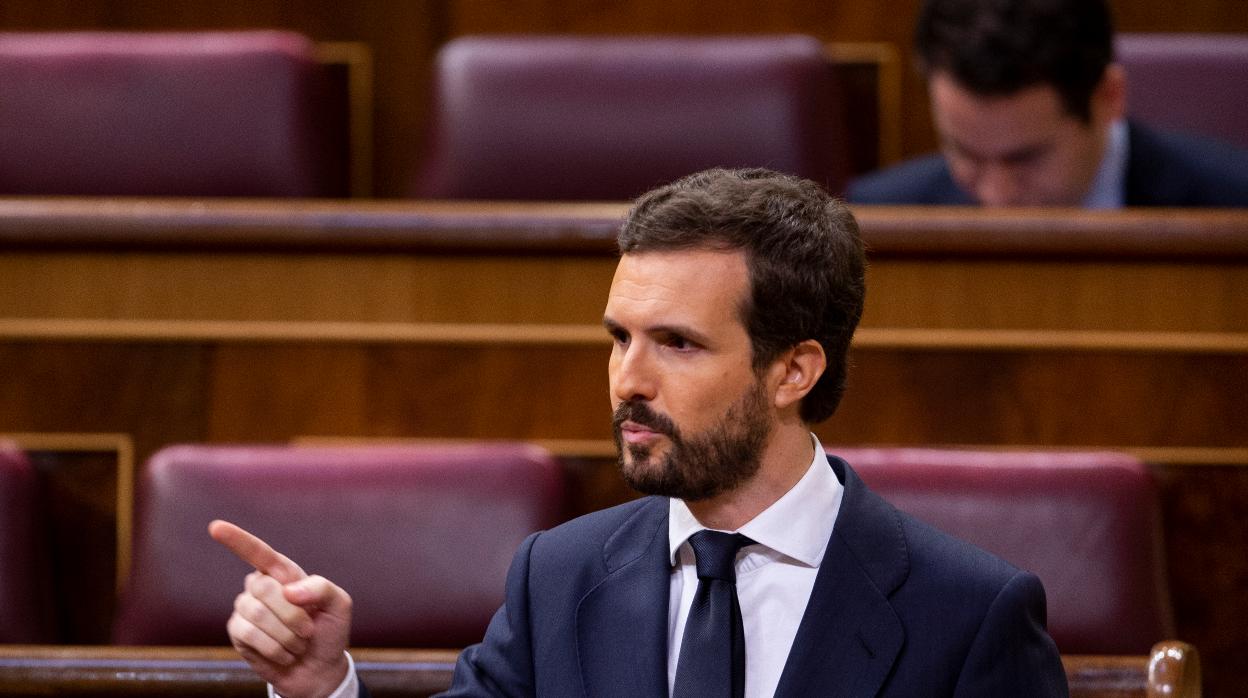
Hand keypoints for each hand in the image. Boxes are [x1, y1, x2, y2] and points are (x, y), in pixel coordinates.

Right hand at [209, 520, 352, 697]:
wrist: (318, 668)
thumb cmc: (328, 631)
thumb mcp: (338, 605)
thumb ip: (321, 588)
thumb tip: (288, 590)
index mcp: (284, 573)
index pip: (258, 553)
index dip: (237, 540)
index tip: (215, 527)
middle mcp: (260, 586)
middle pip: (264, 588)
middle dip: (292, 614)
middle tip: (308, 630)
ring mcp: (246, 609)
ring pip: (257, 614)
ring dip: (286, 635)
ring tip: (297, 644)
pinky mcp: (238, 632)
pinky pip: (250, 635)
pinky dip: (274, 648)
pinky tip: (284, 654)